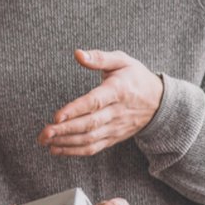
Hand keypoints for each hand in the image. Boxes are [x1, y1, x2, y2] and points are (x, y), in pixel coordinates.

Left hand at [38, 49, 163, 155]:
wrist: (160, 102)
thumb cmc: (136, 77)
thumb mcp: (122, 60)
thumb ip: (99, 57)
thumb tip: (78, 54)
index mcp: (119, 90)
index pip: (95, 102)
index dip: (75, 110)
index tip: (56, 116)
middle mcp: (117, 112)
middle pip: (90, 124)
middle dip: (65, 130)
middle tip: (44, 133)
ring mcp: (116, 127)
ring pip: (90, 139)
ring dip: (66, 143)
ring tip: (46, 142)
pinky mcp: (114, 137)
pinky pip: (94, 147)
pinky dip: (75, 151)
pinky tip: (57, 149)